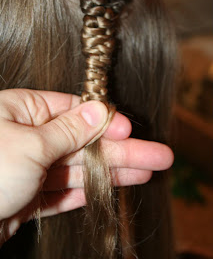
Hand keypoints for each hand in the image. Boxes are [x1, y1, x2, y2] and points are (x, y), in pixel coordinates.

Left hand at [0, 89, 172, 242]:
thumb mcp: (29, 143)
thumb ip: (68, 129)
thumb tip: (98, 111)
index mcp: (23, 111)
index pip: (74, 111)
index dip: (105, 121)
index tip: (131, 130)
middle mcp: (28, 137)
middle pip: (85, 142)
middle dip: (122, 150)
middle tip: (157, 156)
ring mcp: (30, 168)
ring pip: (79, 168)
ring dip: (112, 172)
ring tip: (146, 173)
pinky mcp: (29, 197)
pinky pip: (64, 192)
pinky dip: (87, 191)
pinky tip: (113, 189)